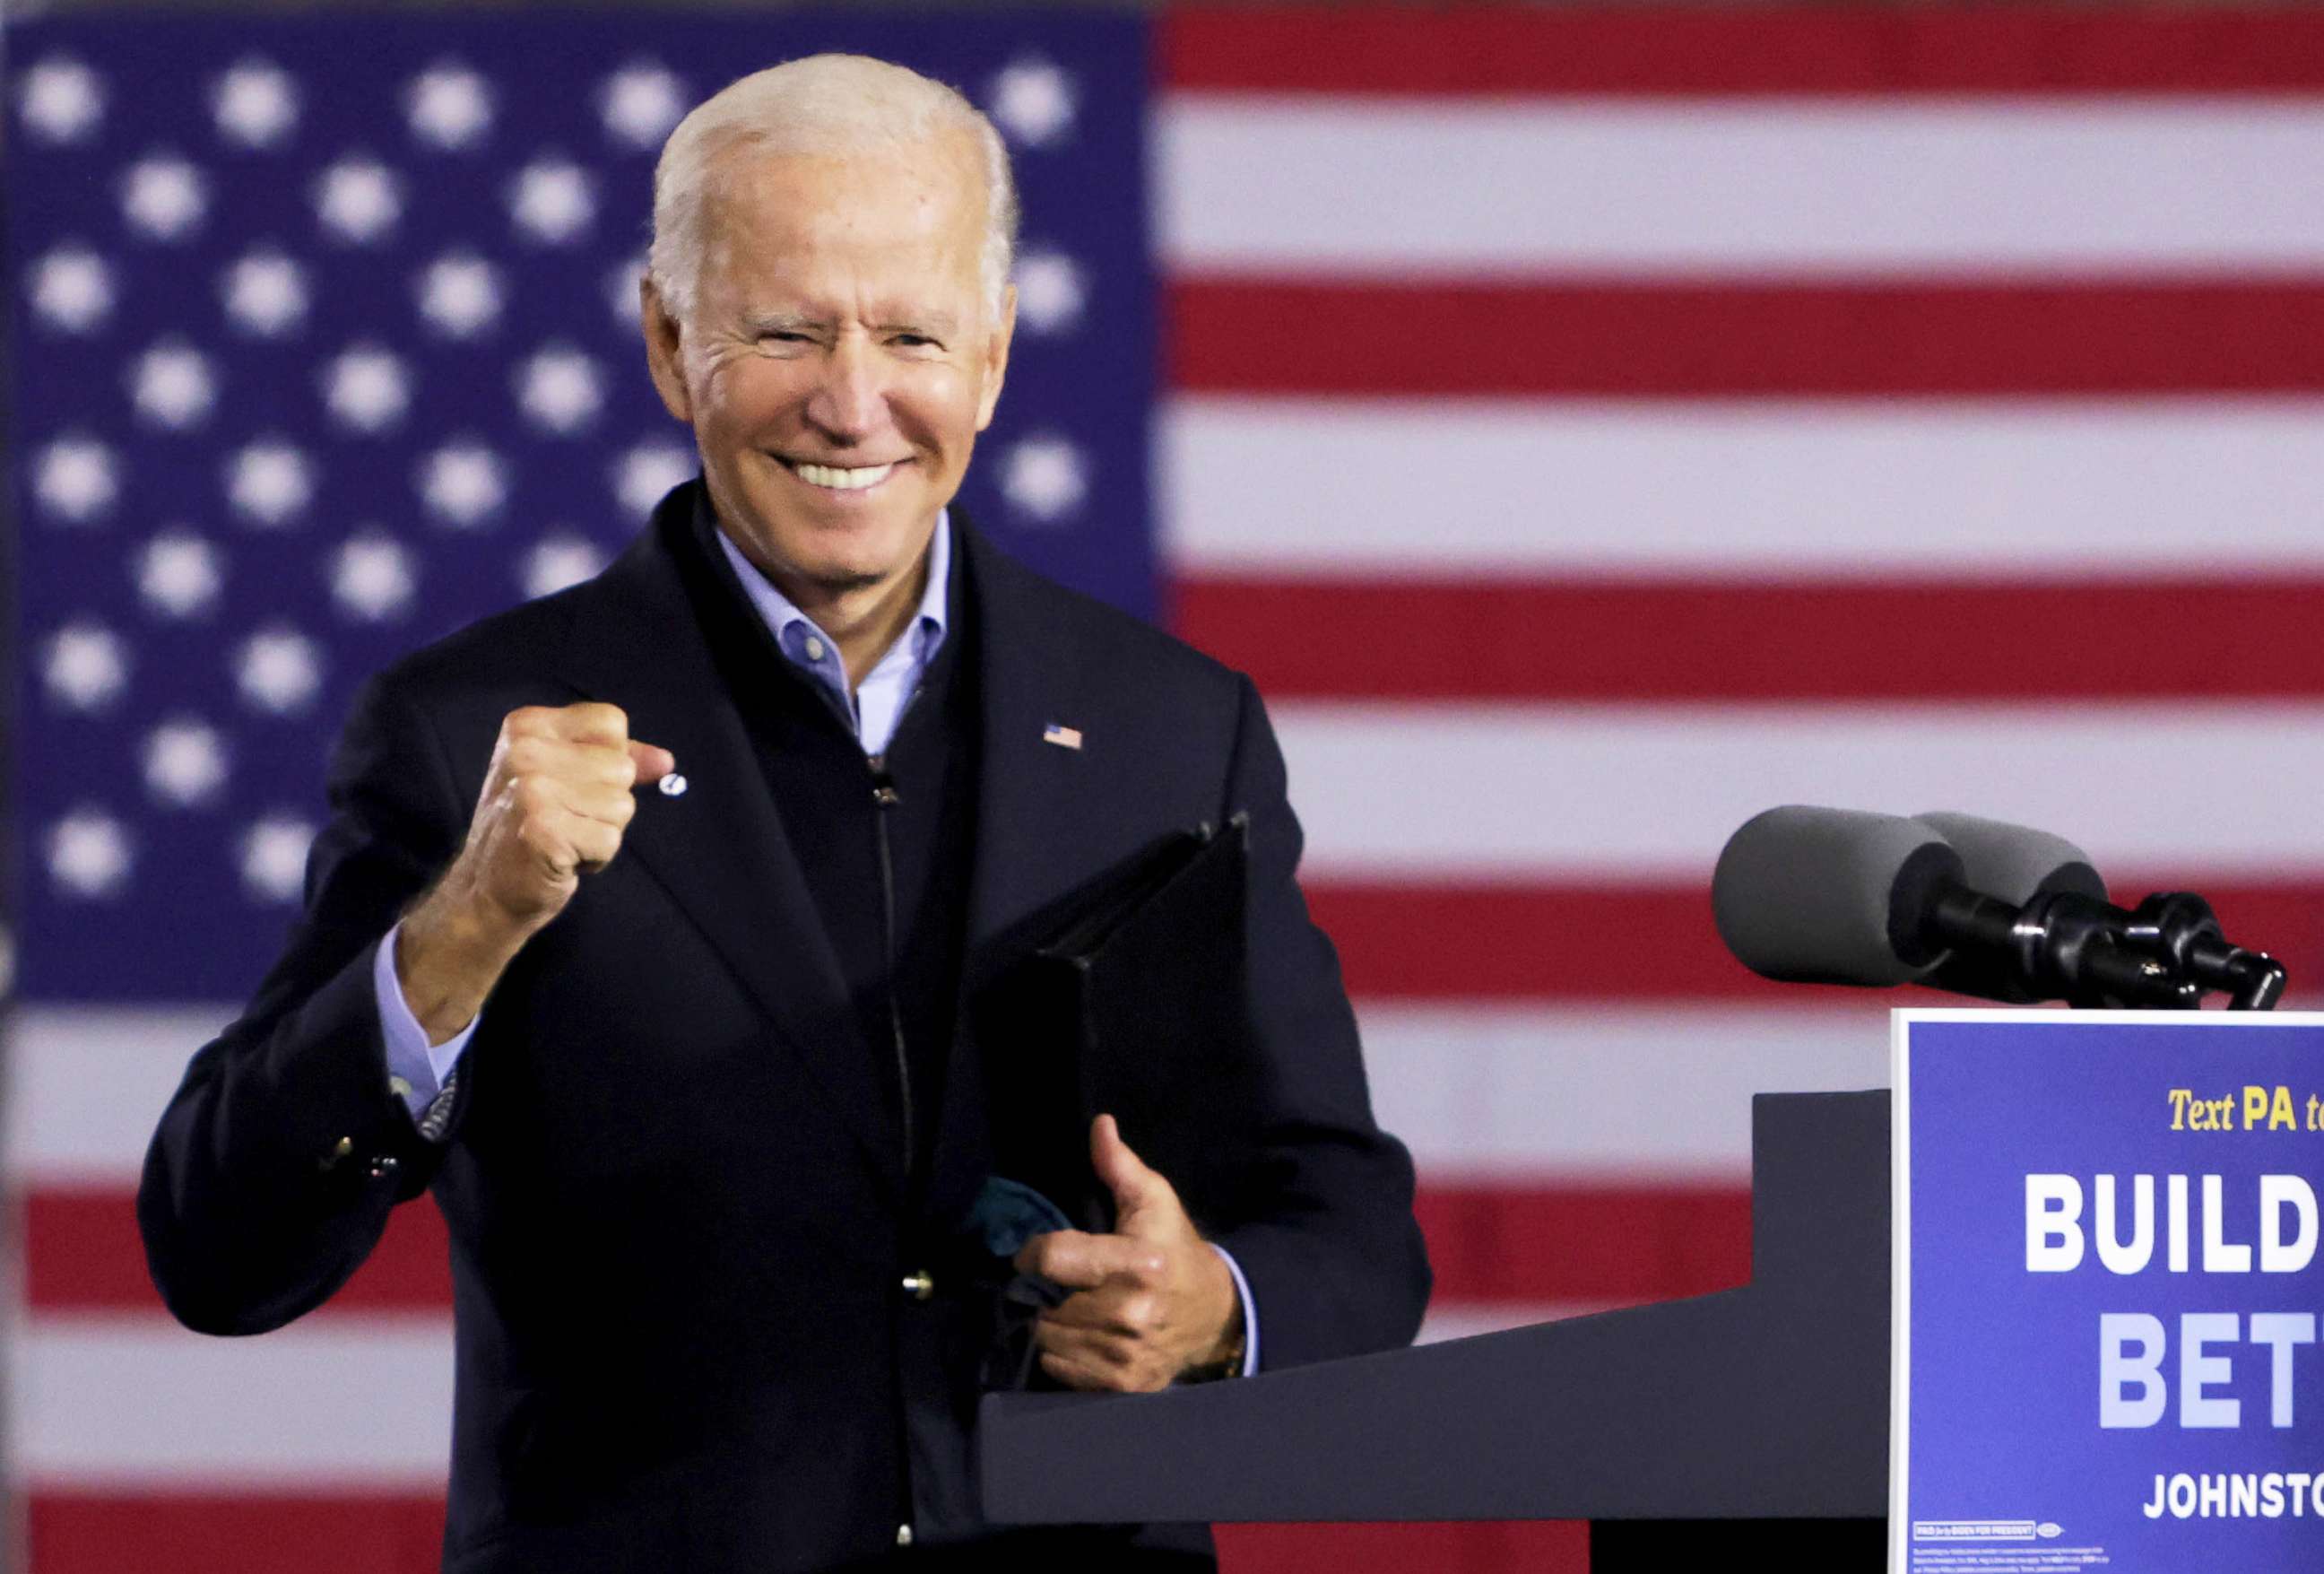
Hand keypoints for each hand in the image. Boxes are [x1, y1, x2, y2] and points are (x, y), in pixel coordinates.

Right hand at [397, 703, 673, 1041]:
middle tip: (564, 819)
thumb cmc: (533, 828)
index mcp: (527, 725)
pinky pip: (611, 839)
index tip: (572, 785)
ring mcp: (531, 789)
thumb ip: (619, 760)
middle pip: (621, 767)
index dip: (608, 760)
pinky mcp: (543, 830)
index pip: (611, 722)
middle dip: (606, 802)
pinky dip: (596, 857)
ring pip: (622, 804)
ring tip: (563, 838)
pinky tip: (562, 858)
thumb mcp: (568, 779)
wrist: (486, 890)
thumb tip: (665, 761)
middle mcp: (524, 750)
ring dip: (602, 831)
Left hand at [1012, 1114, 1243, 1392]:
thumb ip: (1120, 1166)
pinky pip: (1060, 1367)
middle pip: (1044, 1301)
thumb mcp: (1155, 1201)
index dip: (1033, 1253)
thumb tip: (1099, 1125)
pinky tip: (1082, 1333)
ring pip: (1047, 1336)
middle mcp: (1129, 1314)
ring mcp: (1124, 1355)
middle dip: (1042, 1289)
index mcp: (1137, 1265)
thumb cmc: (1174, 1250)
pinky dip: (1061, 1351)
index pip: (1051, 1259)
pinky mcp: (1121, 1384)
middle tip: (1057, 1280)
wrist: (1215, 1314)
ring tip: (1068, 1304)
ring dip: (1048, 1320)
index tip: (1037, 1252)